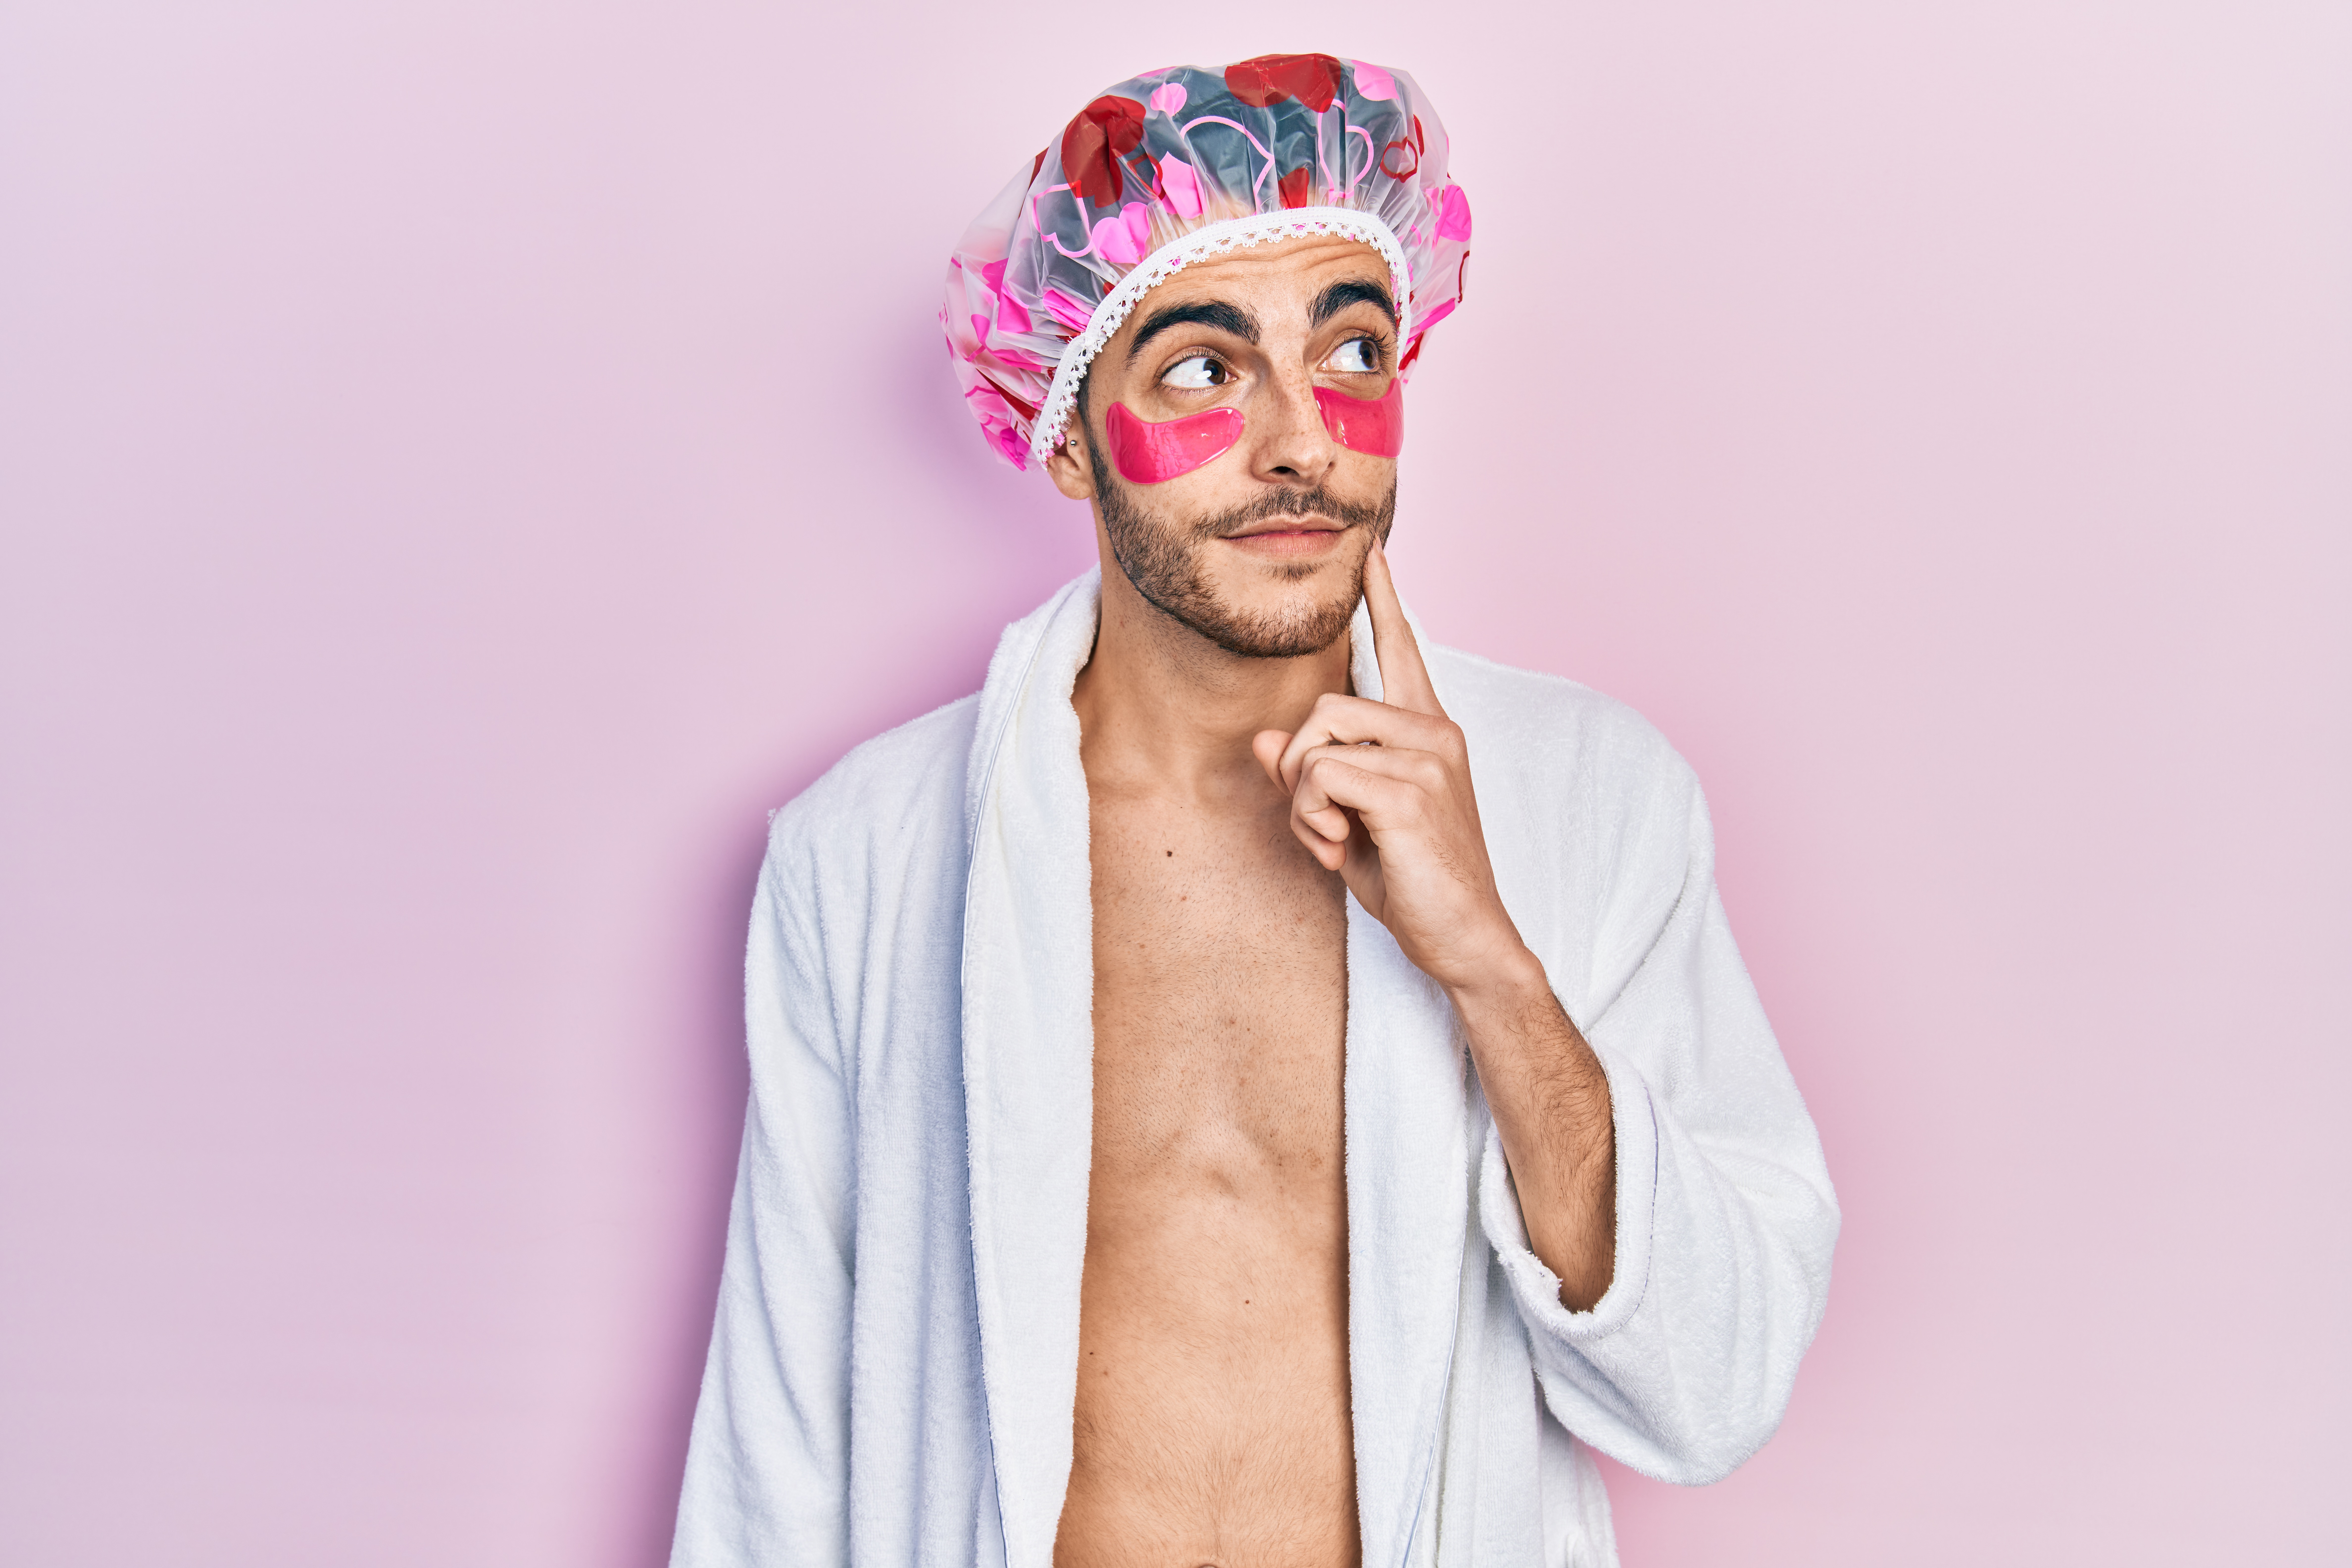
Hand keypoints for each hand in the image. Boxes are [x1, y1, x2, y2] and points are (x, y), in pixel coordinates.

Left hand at [1251, 543, 1535, 997]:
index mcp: (1428, 730)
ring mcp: (1427, 756)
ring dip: (1304, 801)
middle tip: (1319, 823)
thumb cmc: (1413, 880)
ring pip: (1316, 743)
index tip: (1373, 552)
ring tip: (1335, 841)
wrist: (1465, 937)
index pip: (1402, 649)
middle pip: (1324, 705)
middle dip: (1299, 767)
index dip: (1384, 600)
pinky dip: (1312, 820)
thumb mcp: (1349, 822)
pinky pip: (1320, 777)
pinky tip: (1339, 849)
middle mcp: (1433, 730)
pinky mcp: (1410, 789)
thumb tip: (1264, 739)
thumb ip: (1310, 775)